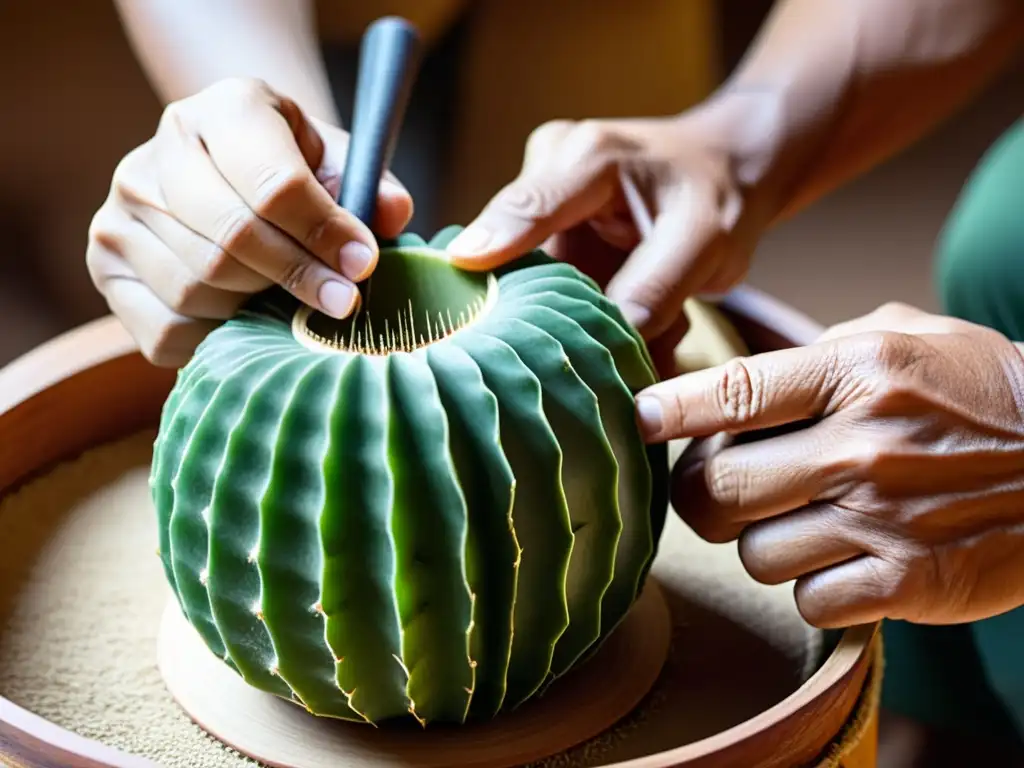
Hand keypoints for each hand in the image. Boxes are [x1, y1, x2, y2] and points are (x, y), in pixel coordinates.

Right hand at [86, 77, 413, 366]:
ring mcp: (119, 213)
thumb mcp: (337, 164)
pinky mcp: (106, 266)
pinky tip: (244, 319)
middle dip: (296, 277)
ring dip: (255, 306)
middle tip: (343, 303)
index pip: (273, 183)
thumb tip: (391, 214)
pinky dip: (215, 337)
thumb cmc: (293, 172)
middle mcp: (154, 156)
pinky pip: (167, 328)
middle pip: (230, 240)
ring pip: (198, 288)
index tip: (363, 265)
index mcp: (221, 111)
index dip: (324, 233)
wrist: (228, 175)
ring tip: (287, 301)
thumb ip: (369, 187)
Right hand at [444, 109, 771, 374]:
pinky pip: (549, 293)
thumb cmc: (719, 196)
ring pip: (528, 281)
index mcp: (586, 159)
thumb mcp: (707, 240)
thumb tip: (612, 337)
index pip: (528, 205)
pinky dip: (580, 321)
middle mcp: (550, 177)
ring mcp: (545, 213)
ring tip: (617, 346)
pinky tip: (617, 332)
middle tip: (545, 361)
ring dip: (565, 323)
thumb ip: (658, 285)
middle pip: (511, 252)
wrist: (726, 174)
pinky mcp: (550, 244)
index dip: (493, 240)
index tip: (458, 269)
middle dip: (528, 309)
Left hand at [635, 302, 1023, 628]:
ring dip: (766, 544)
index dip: (669, 409)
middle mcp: (862, 445)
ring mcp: (885, 519)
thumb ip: (817, 351)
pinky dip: (816, 589)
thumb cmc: (982, 393)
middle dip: (704, 496)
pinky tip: (847, 560)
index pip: (731, 392)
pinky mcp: (909, 583)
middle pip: (716, 491)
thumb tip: (732, 376)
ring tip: (808, 523)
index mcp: (856, 372)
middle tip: (726, 490)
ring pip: (754, 554)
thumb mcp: (906, 337)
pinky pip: (808, 602)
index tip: (638, 420)